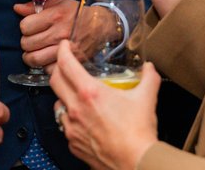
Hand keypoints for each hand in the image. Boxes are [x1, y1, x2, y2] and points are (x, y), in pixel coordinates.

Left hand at [15, 0, 76, 70]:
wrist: (100, 25)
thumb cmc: (78, 13)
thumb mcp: (58, 3)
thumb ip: (35, 6)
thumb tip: (17, 8)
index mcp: (55, 16)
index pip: (25, 26)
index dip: (25, 27)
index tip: (30, 27)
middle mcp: (59, 34)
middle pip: (27, 44)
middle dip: (26, 42)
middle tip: (32, 40)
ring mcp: (65, 50)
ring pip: (35, 59)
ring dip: (30, 57)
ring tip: (35, 52)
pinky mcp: (71, 62)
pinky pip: (48, 70)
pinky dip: (45, 67)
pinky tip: (48, 60)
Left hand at [49, 40, 158, 169]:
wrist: (135, 162)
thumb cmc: (138, 133)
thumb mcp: (146, 98)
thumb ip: (149, 78)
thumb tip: (149, 68)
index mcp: (89, 93)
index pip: (66, 64)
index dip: (62, 51)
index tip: (64, 46)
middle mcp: (75, 108)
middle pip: (55, 81)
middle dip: (58, 69)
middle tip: (66, 65)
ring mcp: (71, 127)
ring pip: (57, 104)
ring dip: (64, 96)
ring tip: (76, 95)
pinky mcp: (73, 143)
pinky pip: (65, 125)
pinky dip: (71, 118)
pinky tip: (83, 119)